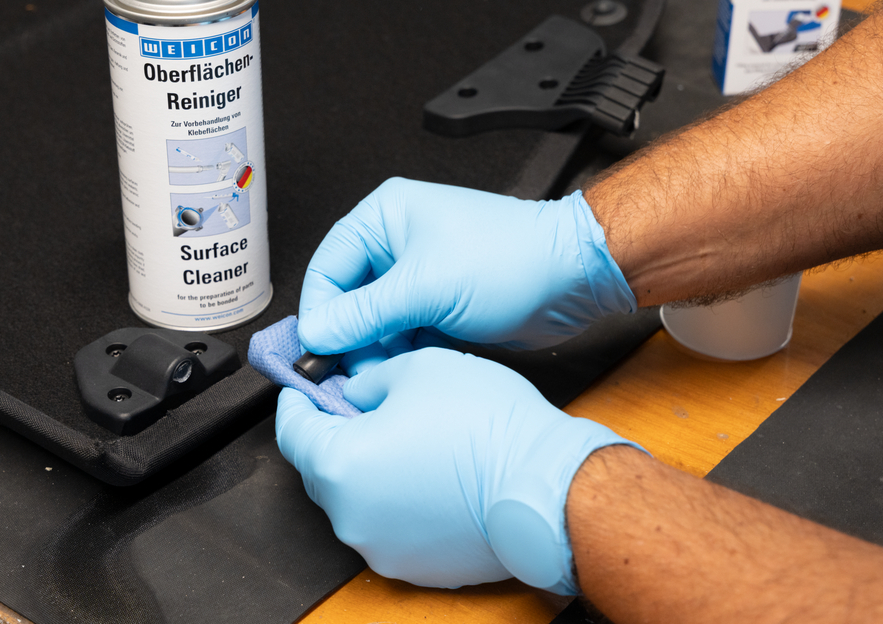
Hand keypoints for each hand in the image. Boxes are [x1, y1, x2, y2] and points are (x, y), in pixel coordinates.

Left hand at [275, 347, 641, 592]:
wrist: (547, 487)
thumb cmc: (489, 429)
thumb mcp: (417, 368)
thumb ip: (368, 381)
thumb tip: (355, 392)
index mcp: (340, 466)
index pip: (291, 430)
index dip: (296, 399)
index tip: (303, 386)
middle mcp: (352, 517)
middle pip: (321, 468)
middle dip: (334, 433)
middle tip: (359, 403)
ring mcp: (383, 548)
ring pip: (357, 499)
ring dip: (369, 467)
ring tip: (407, 436)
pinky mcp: (417, 566)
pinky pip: (390, 524)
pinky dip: (398, 499)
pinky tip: (429, 472)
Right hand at [297, 177, 635, 353]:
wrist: (571, 279)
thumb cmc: (515, 258)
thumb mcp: (425, 287)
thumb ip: (364, 313)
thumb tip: (318, 332)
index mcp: (386, 216)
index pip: (328, 266)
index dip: (319, 310)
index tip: (314, 349)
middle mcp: (398, 243)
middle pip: (348, 297)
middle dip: (348, 335)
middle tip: (344, 370)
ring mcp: (419, 275)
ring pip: (374, 320)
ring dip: (373, 349)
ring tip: (374, 374)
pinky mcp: (437, 303)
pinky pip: (401, 333)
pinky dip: (398, 353)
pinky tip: (401, 369)